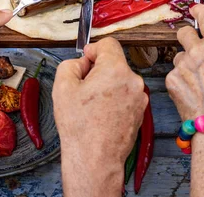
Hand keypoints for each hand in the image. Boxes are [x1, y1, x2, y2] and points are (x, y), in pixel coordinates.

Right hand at [53, 38, 146, 196]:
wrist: (95, 159)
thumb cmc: (79, 126)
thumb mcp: (62, 86)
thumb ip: (72, 64)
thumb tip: (83, 62)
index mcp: (116, 69)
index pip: (108, 44)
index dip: (93, 50)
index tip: (85, 61)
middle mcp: (133, 80)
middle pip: (115, 63)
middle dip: (99, 70)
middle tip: (83, 88)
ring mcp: (140, 97)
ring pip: (120, 80)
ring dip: (107, 86)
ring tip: (91, 106)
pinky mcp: (141, 111)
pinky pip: (126, 96)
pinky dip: (115, 100)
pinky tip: (101, 115)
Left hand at [166, 5, 203, 120]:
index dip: (199, 11)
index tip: (195, 8)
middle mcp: (198, 50)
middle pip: (183, 32)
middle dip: (187, 38)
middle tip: (193, 50)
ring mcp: (182, 64)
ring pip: (179, 57)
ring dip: (185, 66)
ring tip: (198, 85)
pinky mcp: (170, 79)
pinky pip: (174, 75)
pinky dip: (180, 83)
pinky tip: (190, 95)